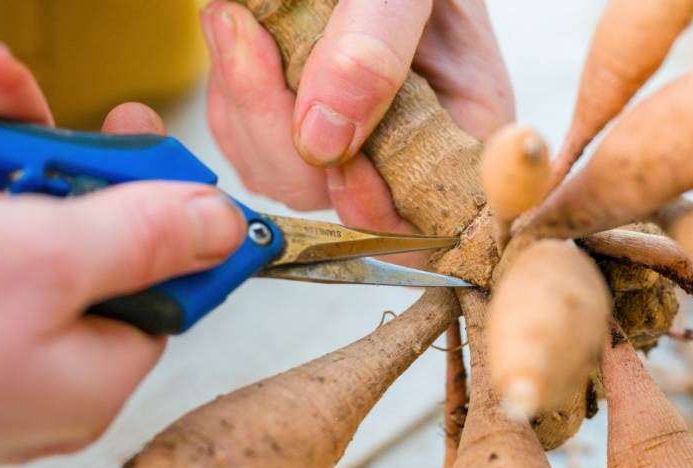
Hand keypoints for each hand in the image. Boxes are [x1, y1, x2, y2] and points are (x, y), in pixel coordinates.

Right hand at [0, 38, 246, 467]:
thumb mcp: (41, 259)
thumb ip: (141, 238)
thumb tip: (217, 228)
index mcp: (86, 372)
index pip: (163, 285)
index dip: (162, 207)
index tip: (145, 142)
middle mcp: (29, 361)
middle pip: (75, 236)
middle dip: (44, 145)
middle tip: (13, 88)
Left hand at [201, 0, 513, 262]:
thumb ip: (377, 49)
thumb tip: (322, 139)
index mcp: (459, 127)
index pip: (420, 221)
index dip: (369, 207)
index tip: (325, 146)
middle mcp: (403, 146)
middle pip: (332, 201)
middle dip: (279, 134)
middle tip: (248, 39)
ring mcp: (348, 137)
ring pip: (280, 174)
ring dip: (246, 105)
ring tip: (238, 21)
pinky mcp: (298, 122)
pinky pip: (250, 144)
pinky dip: (233, 97)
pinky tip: (239, 37)